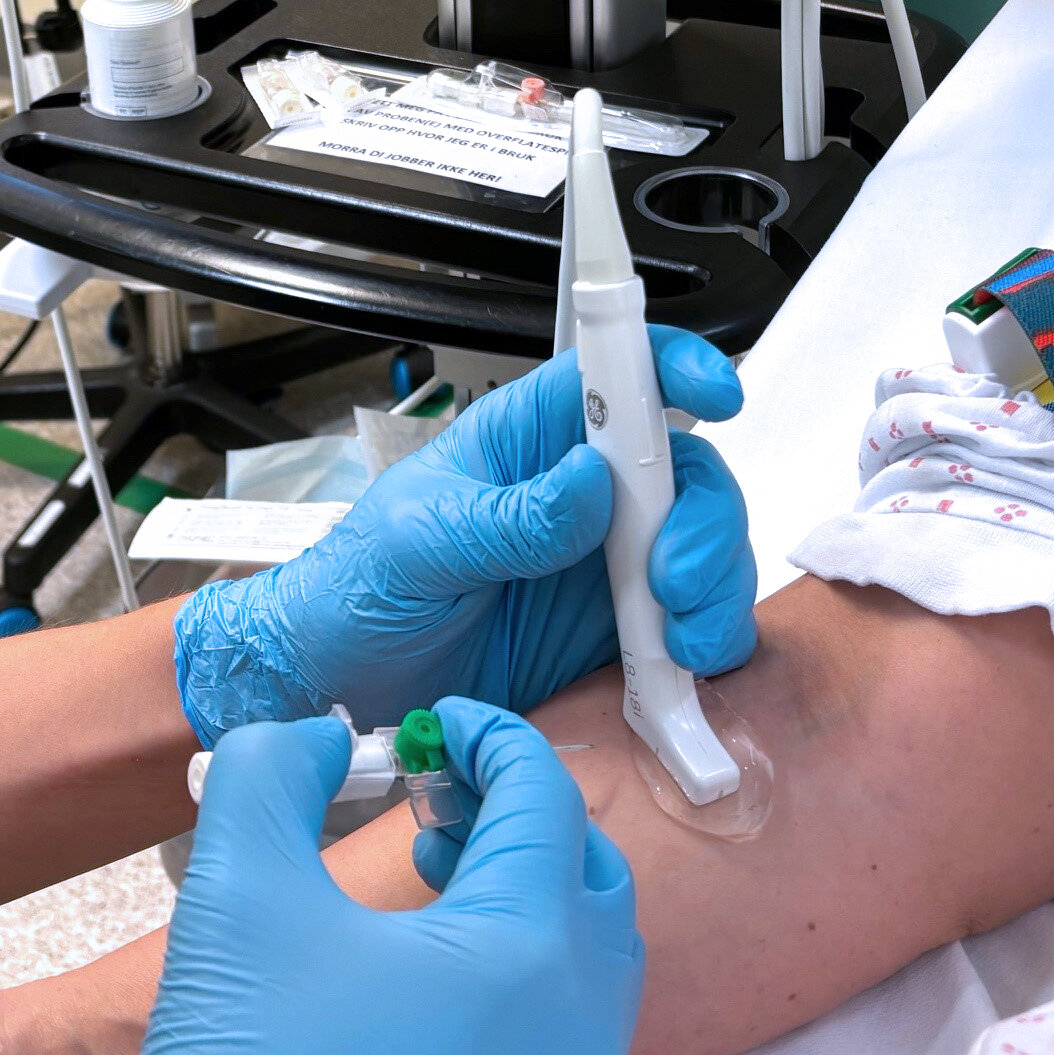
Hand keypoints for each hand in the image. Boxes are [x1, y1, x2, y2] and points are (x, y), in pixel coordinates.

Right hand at [118, 699, 644, 1054]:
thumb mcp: (236, 892)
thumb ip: (272, 773)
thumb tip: (320, 740)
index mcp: (530, 955)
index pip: (546, 800)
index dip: (489, 740)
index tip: (434, 727)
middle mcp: (579, 1037)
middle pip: (591, 878)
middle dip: (520, 817)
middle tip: (436, 798)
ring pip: (588, 967)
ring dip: (524, 899)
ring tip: (428, 880)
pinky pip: (562, 1046)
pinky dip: (520, 984)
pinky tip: (426, 985)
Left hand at [175, 330, 755, 739]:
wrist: (339, 688)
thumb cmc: (360, 590)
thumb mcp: (420, 543)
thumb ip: (507, 518)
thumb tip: (590, 481)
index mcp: (529, 440)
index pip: (616, 374)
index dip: (674, 366)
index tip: (715, 393)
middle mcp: (582, 493)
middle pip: (684, 470)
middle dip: (702, 518)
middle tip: (672, 578)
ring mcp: (606, 564)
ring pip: (702, 547)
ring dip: (715, 586)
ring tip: (679, 638)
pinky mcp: (616, 634)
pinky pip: (689, 624)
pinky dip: (707, 642)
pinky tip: (681, 670)